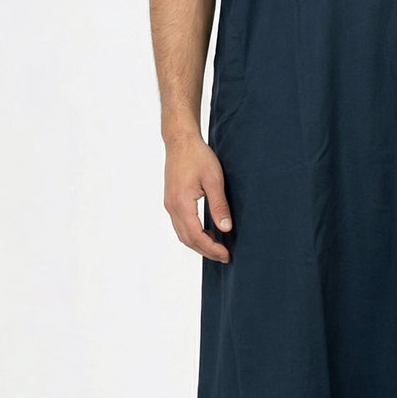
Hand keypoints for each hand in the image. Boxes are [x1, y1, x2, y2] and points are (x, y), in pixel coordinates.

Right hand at [163, 131, 233, 262]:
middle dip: (206, 251)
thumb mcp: (214, 180)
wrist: (180, 141)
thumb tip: (225, 229)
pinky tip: (207, 231)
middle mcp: (172, 207)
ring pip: (182, 234)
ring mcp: (169, 204)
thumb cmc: (198, 156)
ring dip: (199, 243)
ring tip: (217, 247)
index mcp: (181, 203)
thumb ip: (219, 205)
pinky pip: (180, 224)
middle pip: (187, 239)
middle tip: (224, 256)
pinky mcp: (171, 201)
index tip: (226, 254)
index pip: (196, 236)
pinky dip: (193, 233)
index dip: (212, 248)